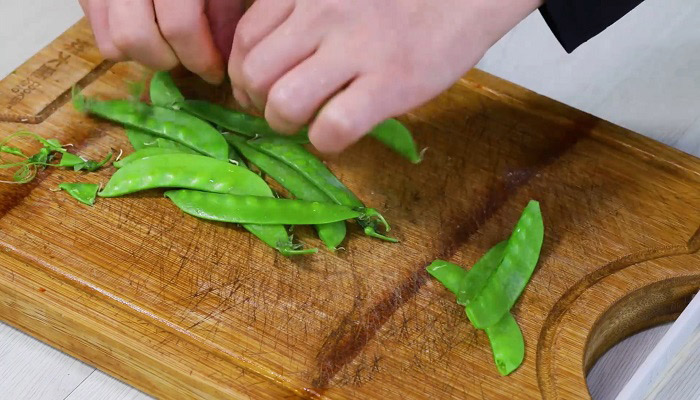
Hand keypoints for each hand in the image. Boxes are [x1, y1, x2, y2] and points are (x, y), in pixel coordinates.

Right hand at [79, 0, 244, 83]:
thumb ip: (224, 13)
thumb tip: (220, 57)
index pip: (179, 24)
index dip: (201, 58)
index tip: (215, 72)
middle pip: (135, 36)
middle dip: (168, 59)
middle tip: (188, 58)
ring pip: (113, 42)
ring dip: (145, 56)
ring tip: (168, 45)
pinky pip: (100, 35)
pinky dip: (124, 46)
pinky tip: (148, 32)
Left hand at [228, 0, 541, 152]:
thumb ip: (298, 15)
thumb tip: (263, 66)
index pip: (244, 40)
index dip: (241, 75)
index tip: (258, 90)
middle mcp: (322, 14)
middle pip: (254, 75)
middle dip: (257, 104)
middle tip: (278, 112)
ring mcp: (356, 49)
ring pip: (284, 102)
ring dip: (285, 125)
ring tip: (304, 124)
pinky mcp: (390, 83)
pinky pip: (333, 128)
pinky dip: (325, 142)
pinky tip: (337, 135)